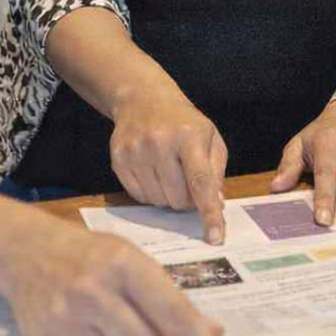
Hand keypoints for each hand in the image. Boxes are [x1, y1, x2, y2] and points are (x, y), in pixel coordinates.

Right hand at [0, 219, 240, 335]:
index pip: (175, 316)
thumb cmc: (93, 257)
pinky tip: (87, 333)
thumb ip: (172, 298)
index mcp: (124, 264)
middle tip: (148, 332)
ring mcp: (64, 320)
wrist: (26, 252)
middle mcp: (92, 291)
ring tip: (116, 331)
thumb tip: (213, 334)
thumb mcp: (135, 261)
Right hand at [110, 88, 227, 243]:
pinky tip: (153, 173)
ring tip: (170, 174)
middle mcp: (160, 142)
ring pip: (158, 201)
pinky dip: (150, 193)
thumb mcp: (210, 137)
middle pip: (178, 198)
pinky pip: (138, 197)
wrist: (143, 98)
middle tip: (187, 182)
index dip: (209, 212)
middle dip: (187, 200)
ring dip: (168, 197)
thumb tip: (216, 205)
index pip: (201, 182)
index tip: (216, 238)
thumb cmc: (183, 122)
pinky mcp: (118, 158)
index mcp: (188, 136)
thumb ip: (216, 172)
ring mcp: (135, 150)